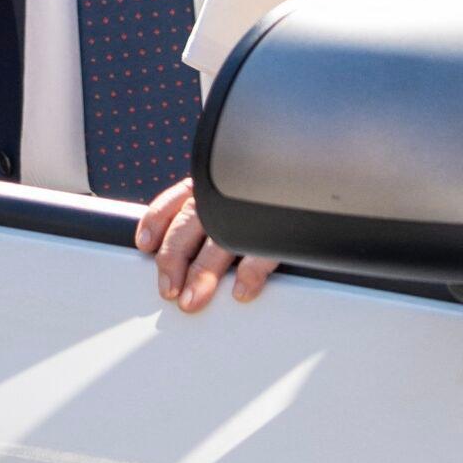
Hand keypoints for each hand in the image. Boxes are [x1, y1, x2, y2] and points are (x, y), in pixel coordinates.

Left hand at [138, 177, 277, 313]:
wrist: (319, 162)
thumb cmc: (276, 181)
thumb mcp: (238, 185)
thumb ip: (217, 206)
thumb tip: (185, 241)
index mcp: (214, 180)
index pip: (175, 199)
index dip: (156, 222)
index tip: (143, 245)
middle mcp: (227, 190)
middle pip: (189, 225)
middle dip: (173, 260)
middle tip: (169, 291)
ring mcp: (253, 205)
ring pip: (219, 240)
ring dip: (203, 274)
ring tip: (192, 300)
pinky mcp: (282, 220)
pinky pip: (264, 247)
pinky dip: (251, 271)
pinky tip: (242, 291)